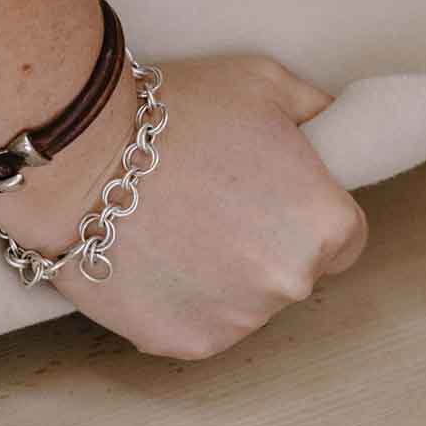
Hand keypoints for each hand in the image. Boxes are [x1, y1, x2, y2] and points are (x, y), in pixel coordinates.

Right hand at [0, 52, 368, 359]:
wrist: (81, 155)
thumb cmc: (175, 113)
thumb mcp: (262, 83)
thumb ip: (314, 110)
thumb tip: (333, 122)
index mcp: (324, 225)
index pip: (344, 240)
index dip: (305, 215)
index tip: (270, 198)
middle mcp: (290, 282)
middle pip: (292, 273)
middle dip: (262, 244)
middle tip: (212, 204)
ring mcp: (236, 319)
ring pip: (243, 303)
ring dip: (220, 276)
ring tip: (172, 227)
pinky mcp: (184, 342)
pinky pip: (195, 323)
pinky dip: (178, 300)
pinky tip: (150, 257)